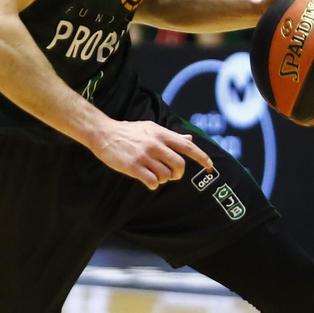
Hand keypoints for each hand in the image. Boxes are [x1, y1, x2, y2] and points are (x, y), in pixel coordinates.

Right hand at [90, 120, 215, 190]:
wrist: (103, 133)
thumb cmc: (129, 131)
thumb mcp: (151, 128)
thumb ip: (171, 136)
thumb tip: (190, 140)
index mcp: (161, 134)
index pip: (187, 147)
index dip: (201, 157)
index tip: (210, 166)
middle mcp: (155, 144)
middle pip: (179, 165)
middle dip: (178, 174)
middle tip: (171, 174)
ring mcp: (145, 156)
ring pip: (166, 176)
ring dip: (163, 179)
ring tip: (154, 173)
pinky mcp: (134, 167)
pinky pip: (153, 182)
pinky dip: (153, 184)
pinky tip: (147, 180)